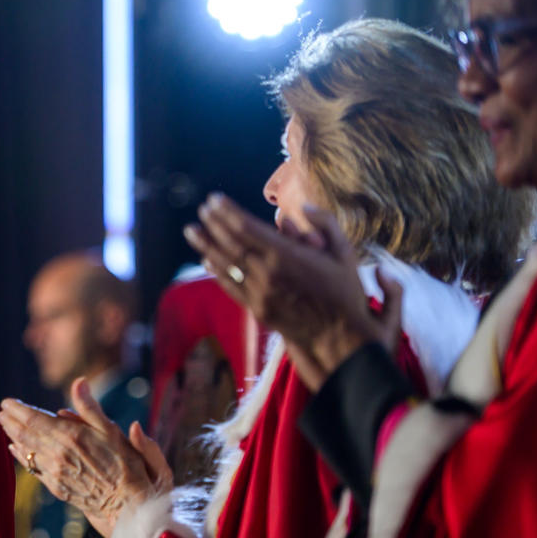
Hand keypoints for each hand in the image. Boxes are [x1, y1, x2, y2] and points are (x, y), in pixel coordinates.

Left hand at [0, 378, 170, 537]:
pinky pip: (32, 468)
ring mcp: (54, 471)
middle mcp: (56, 453)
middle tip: (0, 411)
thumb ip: (90, 407)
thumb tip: (79, 382)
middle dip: (10, 421)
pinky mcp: (56, 486)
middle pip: (25, 434)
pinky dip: (20, 456)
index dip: (17, 409)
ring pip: (25, 450)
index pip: (33, 419)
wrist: (127, 503)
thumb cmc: (126, 464)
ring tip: (4, 425)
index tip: (7, 401)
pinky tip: (15, 449)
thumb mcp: (112, 430)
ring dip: (12, 436)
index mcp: (69, 436)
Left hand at [185, 194, 401, 389]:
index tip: (214, 199)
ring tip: (191, 230)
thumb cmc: (345, 292)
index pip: (247, 228)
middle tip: (201, 209)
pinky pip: (231, 287)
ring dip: (206, 246)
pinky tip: (206, 261)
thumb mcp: (345, 253)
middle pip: (232, 244)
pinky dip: (216, 272)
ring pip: (226, 265)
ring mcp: (259, 293)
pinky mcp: (256, 308)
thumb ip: (326, 225)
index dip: (228, 213)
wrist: (339, 337)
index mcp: (287, 255)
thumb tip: (301, 207)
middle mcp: (267, 273)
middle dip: (213, 225)